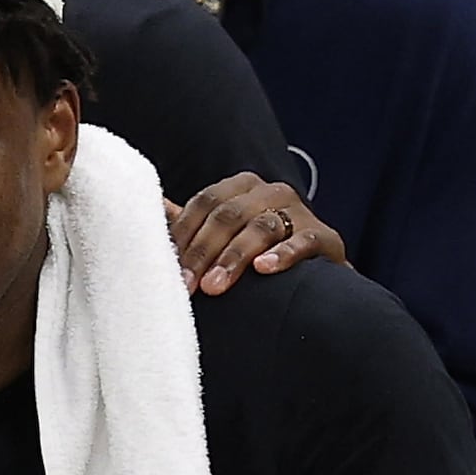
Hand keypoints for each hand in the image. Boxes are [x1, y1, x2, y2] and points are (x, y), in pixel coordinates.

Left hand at [166, 173, 343, 291]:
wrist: (311, 276)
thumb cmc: (254, 254)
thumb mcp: (220, 237)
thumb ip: (189, 223)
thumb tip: (152, 204)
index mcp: (241, 188)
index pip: (205, 203)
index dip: (183, 234)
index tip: (166, 268)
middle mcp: (270, 192)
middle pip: (228, 215)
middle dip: (202, 251)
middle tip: (186, 285)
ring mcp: (299, 212)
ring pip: (260, 228)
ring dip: (233, 258)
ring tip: (214, 286)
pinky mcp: (323, 236)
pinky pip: (302, 240)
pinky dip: (283, 254)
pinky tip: (263, 269)